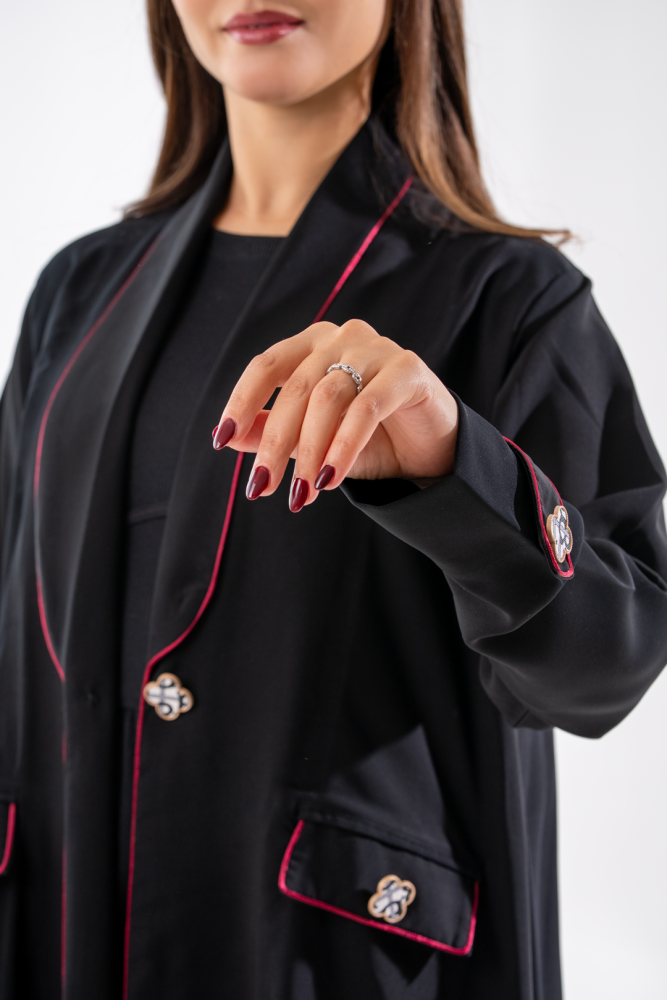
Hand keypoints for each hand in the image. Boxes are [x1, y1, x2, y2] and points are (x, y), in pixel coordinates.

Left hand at [212, 319, 458, 510]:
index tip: (221, 439)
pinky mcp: (407, 368)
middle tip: (262, 486)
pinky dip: (343, 446)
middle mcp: (342, 337)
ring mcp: (377, 348)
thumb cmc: (367, 439)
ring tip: (301, 493)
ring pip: (329, 397)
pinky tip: (330, 479)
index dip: (242, 401)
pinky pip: (367, 408)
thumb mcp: (312, 439)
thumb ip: (271, 432)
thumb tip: (226, 437)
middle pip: (296, 387)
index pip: (267, 365)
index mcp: (313, 344)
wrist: (427, 450)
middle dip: (275, 442)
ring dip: (310, 450)